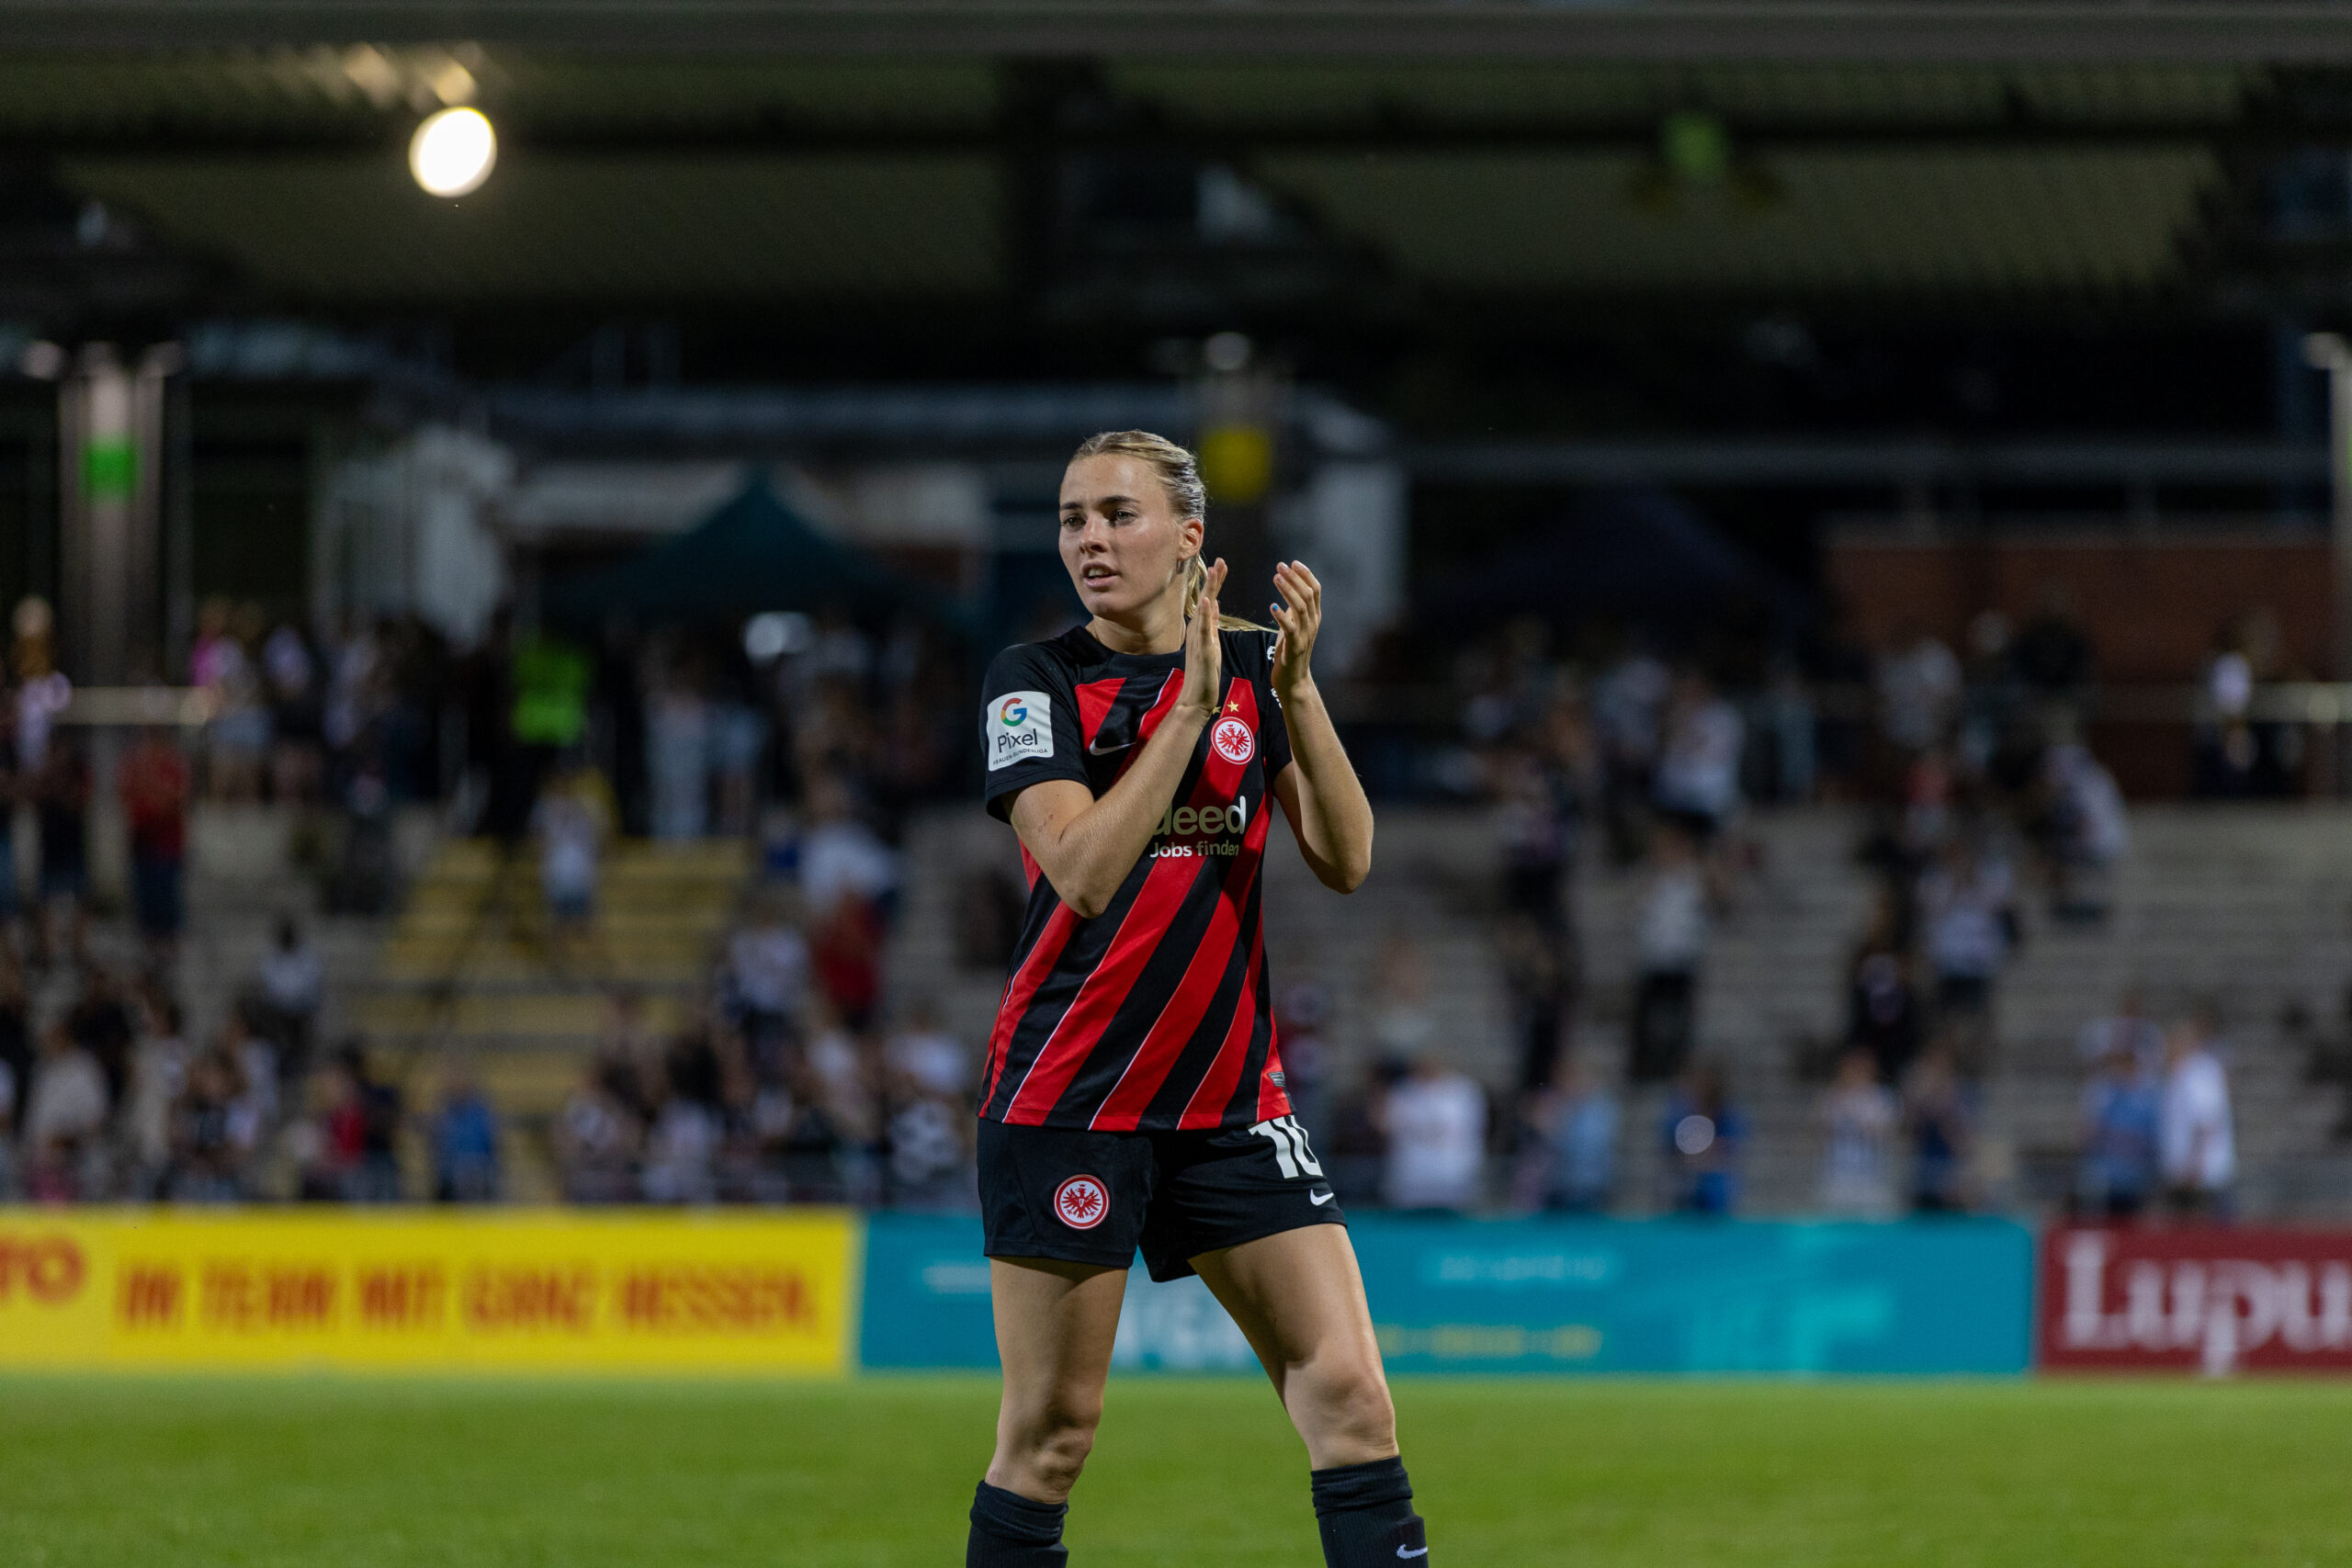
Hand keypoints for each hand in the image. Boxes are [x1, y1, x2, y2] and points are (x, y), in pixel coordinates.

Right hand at [1179, 556, 1227, 718]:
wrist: (1197, 697)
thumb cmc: (1204, 673)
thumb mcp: (1211, 644)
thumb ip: (1210, 624)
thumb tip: (1212, 604)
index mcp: (1202, 628)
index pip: (1209, 600)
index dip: (1215, 582)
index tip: (1222, 564)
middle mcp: (1197, 630)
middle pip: (1205, 599)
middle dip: (1213, 580)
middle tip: (1220, 560)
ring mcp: (1198, 639)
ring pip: (1203, 610)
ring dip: (1208, 590)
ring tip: (1213, 572)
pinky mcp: (1201, 650)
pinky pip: (1202, 629)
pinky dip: (1204, 614)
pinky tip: (1205, 600)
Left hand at [1269, 560, 1322, 695]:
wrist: (1293, 680)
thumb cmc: (1291, 652)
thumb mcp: (1294, 626)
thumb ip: (1294, 610)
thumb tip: (1289, 590)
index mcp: (1314, 617)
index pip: (1316, 589)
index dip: (1305, 574)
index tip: (1293, 562)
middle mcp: (1313, 623)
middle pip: (1308, 594)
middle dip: (1294, 578)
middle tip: (1280, 566)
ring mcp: (1306, 635)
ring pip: (1301, 607)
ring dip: (1288, 590)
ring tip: (1276, 578)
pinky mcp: (1295, 646)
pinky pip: (1290, 628)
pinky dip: (1281, 616)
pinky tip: (1272, 606)